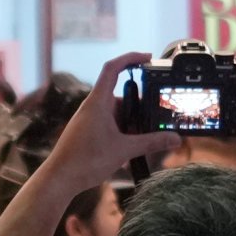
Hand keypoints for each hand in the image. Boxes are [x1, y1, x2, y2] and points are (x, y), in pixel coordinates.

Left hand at [46, 54, 147, 197]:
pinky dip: (123, 132)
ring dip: (132, 123)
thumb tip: (175, 139)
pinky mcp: (88, 131)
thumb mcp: (124, 150)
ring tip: (146, 138)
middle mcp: (93, 106)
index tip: (148, 57)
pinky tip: (131, 148)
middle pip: (121, 95)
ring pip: (117, 113)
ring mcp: (90, 119)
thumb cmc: (86, 160)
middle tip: (157, 115)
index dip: (130, 58)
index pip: (113, 68)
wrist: (60, 178)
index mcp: (98, 101)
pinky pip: (110, 124)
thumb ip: (151, 142)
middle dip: (140, 105)